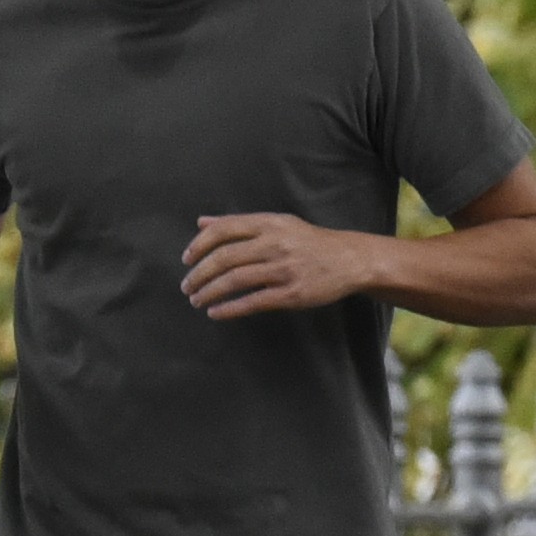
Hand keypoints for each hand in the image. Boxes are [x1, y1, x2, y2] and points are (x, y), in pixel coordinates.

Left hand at [181, 210, 373, 319]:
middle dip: (199, 274)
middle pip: (224, 257)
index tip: (186, 259)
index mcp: (268, 224)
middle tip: (186, 286)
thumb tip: (201, 223)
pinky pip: (253, 302)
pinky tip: (215, 312)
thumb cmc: (308, 241)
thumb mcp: (277, 224)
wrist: (350, 259)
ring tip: (196, 300)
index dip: (199, 245)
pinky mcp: (292, 293)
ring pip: (235, 280)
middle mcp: (274, 243)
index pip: (223, 229)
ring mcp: (283, 269)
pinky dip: (229, 308)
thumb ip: (238, 224)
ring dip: (209, 292)